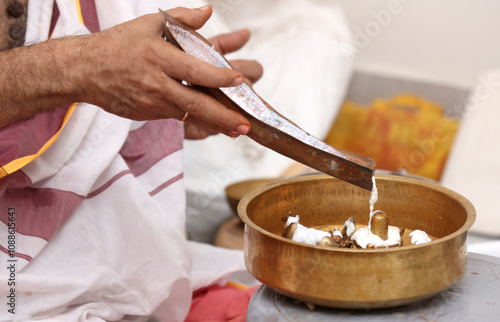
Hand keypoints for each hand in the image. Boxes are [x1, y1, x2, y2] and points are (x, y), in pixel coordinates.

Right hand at [79, 6, 260, 136]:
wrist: (84, 70)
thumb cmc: (117, 45)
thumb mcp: (148, 24)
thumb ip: (182, 18)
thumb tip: (207, 12)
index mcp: (159, 57)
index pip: (196, 70)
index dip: (219, 77)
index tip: (238, 80)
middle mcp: (157, 83)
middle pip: (196, 103)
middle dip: (224, 116)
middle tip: (245, 124)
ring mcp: (152, 102)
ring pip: (189, 115)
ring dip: (215, 124)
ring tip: (237, 129)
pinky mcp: (149, 114)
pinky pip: (177, 117)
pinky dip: (197, 121)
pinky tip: (214, 125)